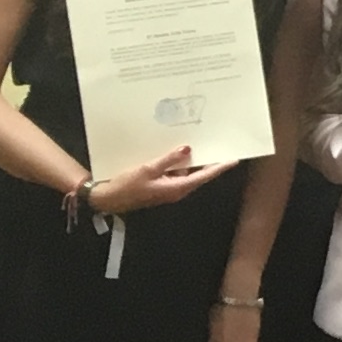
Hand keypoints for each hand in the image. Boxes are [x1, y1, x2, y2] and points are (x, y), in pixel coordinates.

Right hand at [86, 147, 214, 215]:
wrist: (108, 199)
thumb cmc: (126, 186)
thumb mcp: (147, 169)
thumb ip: (169, 159)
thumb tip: (188, 149)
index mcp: (177, 188)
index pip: (204, 176)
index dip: (219, 167)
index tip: (234, 159)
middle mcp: (177, 190)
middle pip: (198, 174)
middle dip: (208, 161)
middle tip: (219, 145)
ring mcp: (170, 189)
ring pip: (187, 173)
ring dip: (191, 161)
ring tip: (199, 142)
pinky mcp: (162, 187)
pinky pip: (176, 174)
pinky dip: (178, 164)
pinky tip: (176, 152)